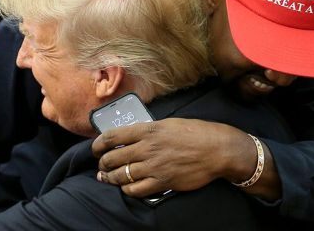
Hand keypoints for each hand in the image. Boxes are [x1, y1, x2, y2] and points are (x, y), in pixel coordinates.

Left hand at [92, 118, 256, 197]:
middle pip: (112, 158)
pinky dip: (127, 189)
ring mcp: (154, 166)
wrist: (217, 149)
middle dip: (102, 163)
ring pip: (121, 175)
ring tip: (107, 178)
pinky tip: (127, 187)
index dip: (98, 144)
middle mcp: (147, 148)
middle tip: (102, 165)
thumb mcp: (170, 124)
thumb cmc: (197, 133)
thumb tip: (135, 136)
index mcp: (148, 130)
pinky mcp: (162, 182)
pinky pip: (136, 190)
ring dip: (110, 178)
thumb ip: (150, 130)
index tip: (96, 148)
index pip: (112, 136)